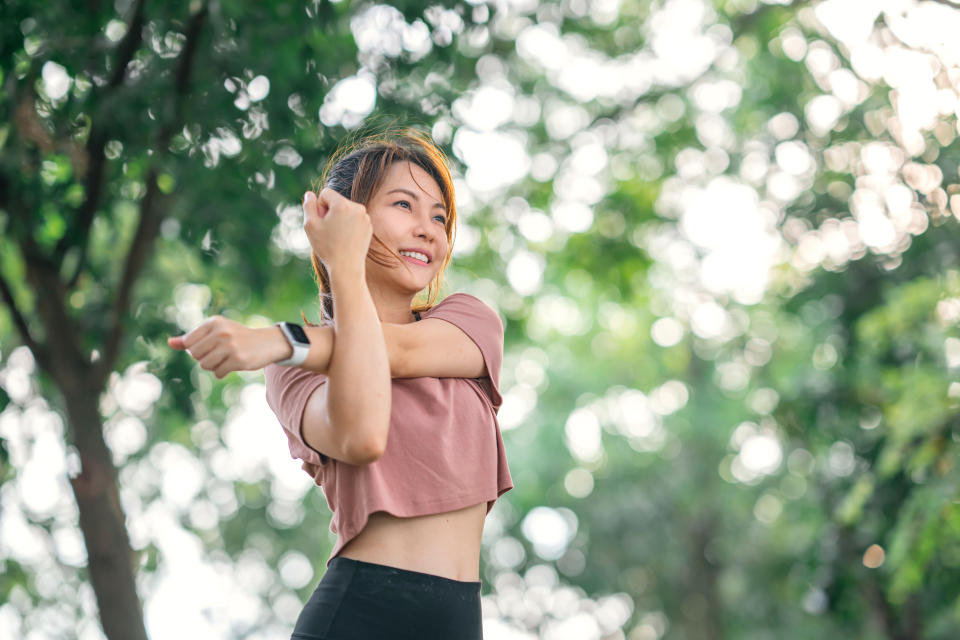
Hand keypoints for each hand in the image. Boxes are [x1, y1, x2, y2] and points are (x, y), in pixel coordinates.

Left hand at [167, 316, 289, 378]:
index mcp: (214, 322)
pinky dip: (222, 372)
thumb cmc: (237, 337)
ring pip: (205, 365)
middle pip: (195, 355)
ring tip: (226, 359)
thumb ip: (191, 338)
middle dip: (204, 358)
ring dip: (213, 366)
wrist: (268, 342)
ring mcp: (230, 346)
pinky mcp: (238, 359)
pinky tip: (233, 364)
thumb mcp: (215, 332)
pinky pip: (218, 373)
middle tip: (218, 354)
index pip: (188, 343)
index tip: (209, 347)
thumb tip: (170, 343)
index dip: (196, 349)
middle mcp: (221, 332)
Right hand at [303, 188, 371, 282]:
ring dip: (339, 219)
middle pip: (337, 201)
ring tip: (337, 236)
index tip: (321, 222)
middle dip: (330, 212)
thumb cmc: (327, 247)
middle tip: (328, 231)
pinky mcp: (369, 226)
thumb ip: (309, 206)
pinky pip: (354, 219)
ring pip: (346, 210)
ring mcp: (365, 217)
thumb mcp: (310, 225)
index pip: (326, 193)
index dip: (319, 207)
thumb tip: (310, 194)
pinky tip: (346, 239)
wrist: (347, 267)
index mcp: (343, 204)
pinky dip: (349, 226)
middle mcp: (357, 207)